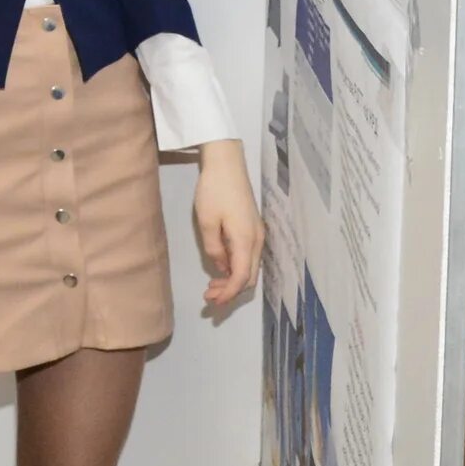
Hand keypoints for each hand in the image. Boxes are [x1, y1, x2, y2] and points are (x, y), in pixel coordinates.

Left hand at [193, 141, 265, 311]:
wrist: (227, 164)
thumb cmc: (214, 191)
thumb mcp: (206, 222)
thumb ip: (214, 248)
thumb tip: (221, 266)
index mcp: (246, 241)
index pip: (241, 278)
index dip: (228, 294)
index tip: (212, 301)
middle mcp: (257, 241)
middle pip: (249, 277)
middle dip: (231, 291)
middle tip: (209, 296)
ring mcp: (257, 234)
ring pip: (250, 268)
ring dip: (234, 280)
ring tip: (212, 286)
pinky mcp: (253, 228)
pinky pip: (248, 257)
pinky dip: (237, 268)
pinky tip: (221, 267)